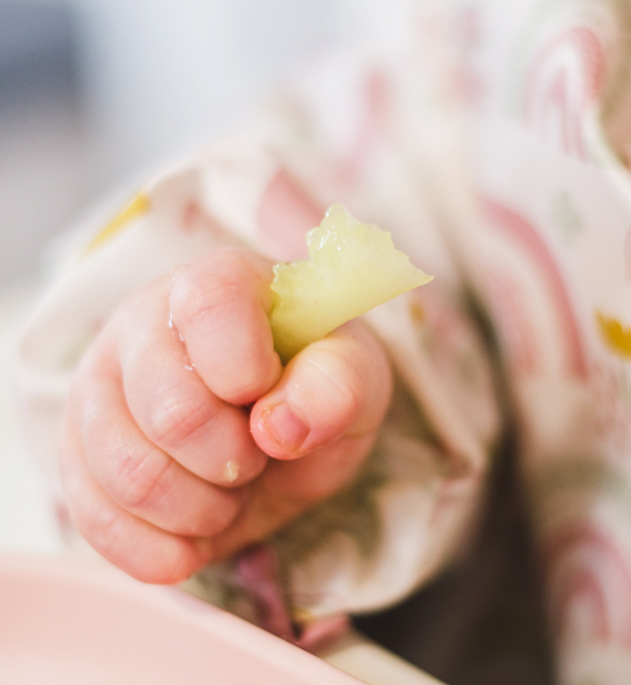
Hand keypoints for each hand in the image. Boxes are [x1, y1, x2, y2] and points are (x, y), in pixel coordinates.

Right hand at [60, 249, 391, 582]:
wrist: (282, 431)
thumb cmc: (316, 385)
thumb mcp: (355, 376)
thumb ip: (338, 384)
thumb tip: (281, 425)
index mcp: (216, 282)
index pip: (211, 307)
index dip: (246, 369)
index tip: (270, 393)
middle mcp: (140, 324)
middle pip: (172, 413)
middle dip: (237, 460)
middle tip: (263, 454)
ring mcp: (97, 390)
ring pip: (131, 476)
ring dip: (204, 509)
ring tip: (233, 486)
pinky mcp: (75, 456)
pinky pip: (98, 523)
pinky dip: (164, 549)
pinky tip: (198, 535)